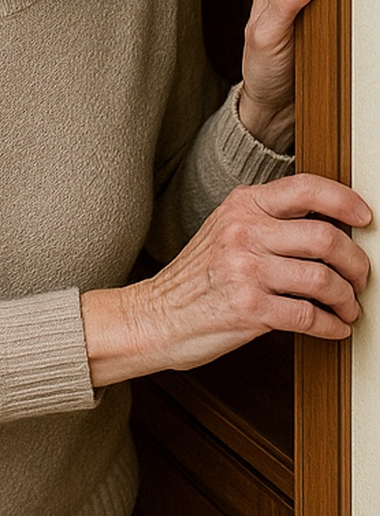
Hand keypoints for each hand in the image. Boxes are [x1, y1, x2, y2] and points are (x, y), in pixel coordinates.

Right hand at [83, 173, 370, 385]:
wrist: (157, 314)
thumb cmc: (198, 277)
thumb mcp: (227, 232)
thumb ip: (270, 222)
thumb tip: (334, 226)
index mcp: (241, 206)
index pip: (304, 188)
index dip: (344, 200)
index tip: (365, 218)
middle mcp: (242, 231)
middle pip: (326, 237)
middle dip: (358, 264)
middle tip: (361, 278)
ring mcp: (245, 269)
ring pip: (325, 279)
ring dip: (348, 300)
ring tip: (347, 307)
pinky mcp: (250, 308)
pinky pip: (312, 316)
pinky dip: (333, 326)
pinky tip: (332, 327)